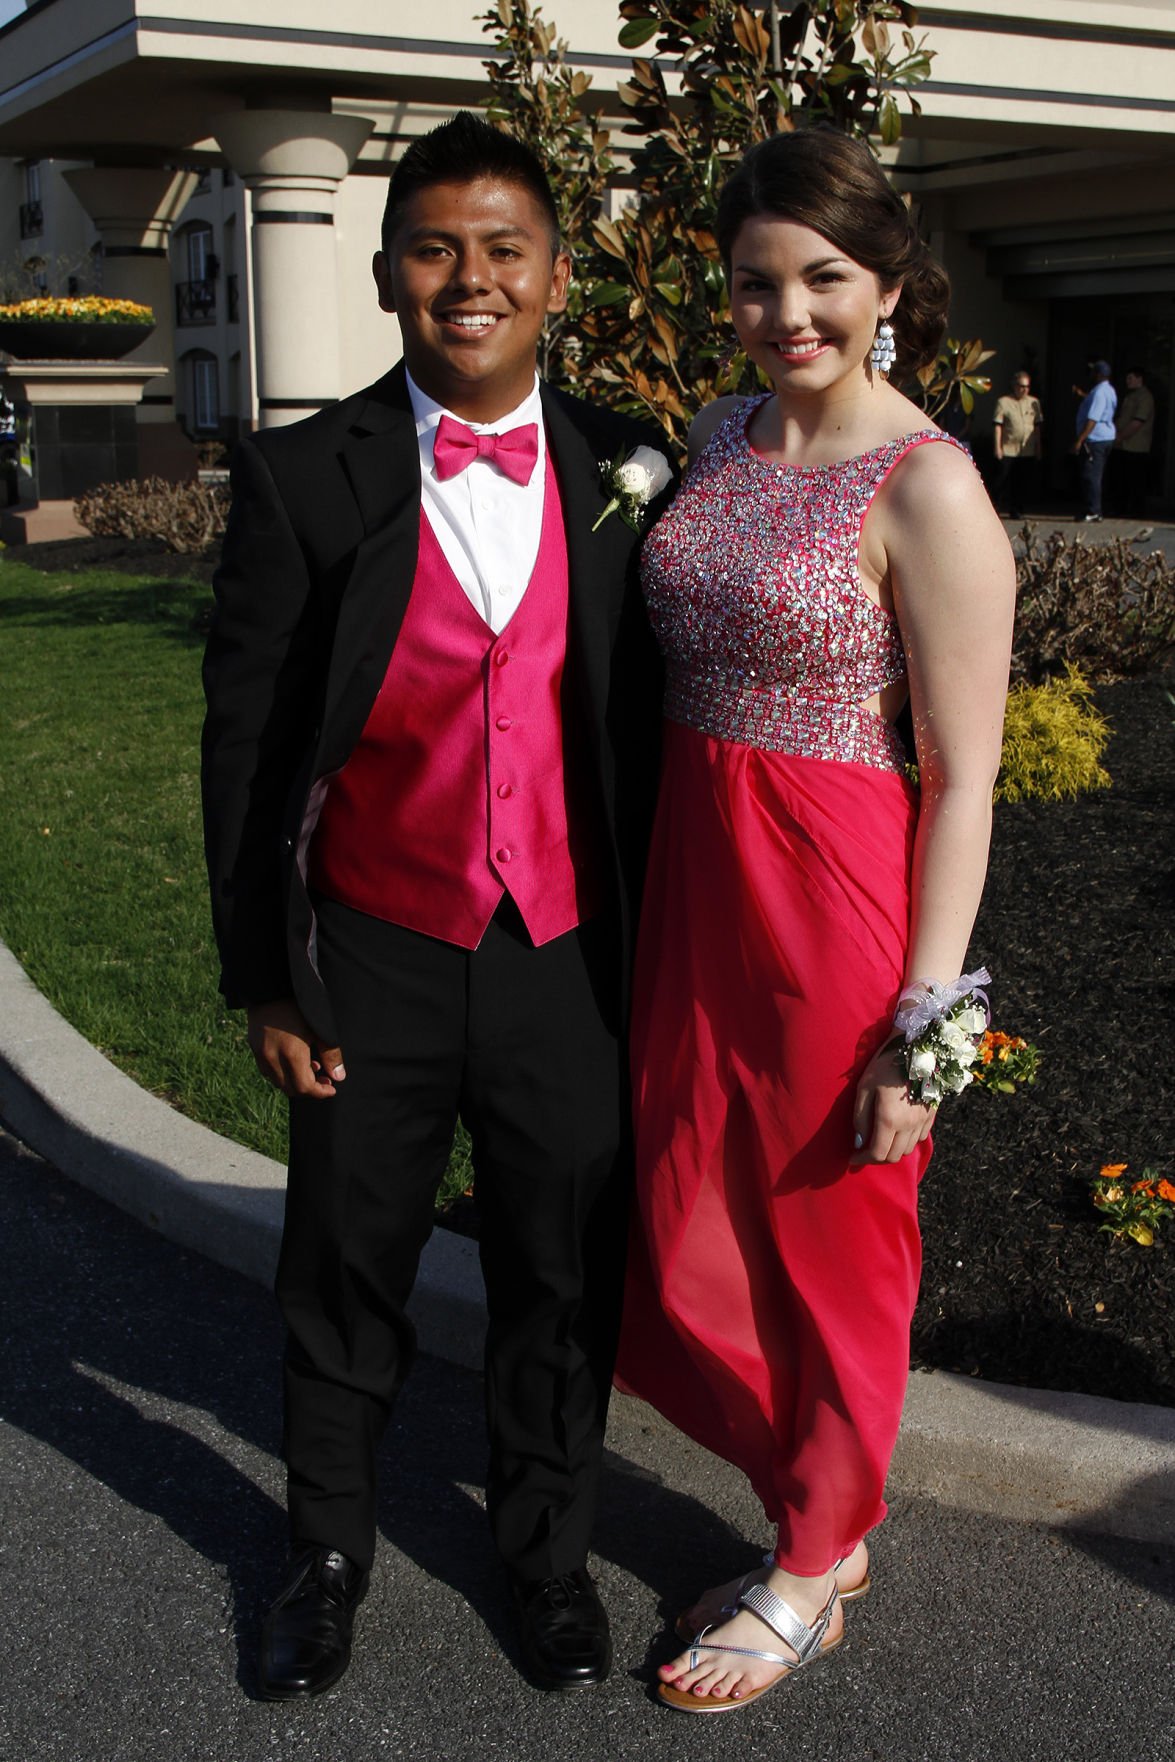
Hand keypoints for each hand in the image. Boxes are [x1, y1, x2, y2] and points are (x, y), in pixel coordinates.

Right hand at [246, 997, 345, 1098]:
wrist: (271, 988)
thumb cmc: (300, 1006)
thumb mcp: (319, 1028)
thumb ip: (330, 1055)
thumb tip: (338, 1077)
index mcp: (291, 1054)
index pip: (304, 1087)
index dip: (320, 1092)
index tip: (332, 1088)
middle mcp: (273, 1058)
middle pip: (291, 1089)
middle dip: (309, 1089)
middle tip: (324, 1079)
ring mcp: (261, 1055)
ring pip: (279, 1082)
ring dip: (295, 1081)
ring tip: (311, 1067)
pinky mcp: (254, 1049)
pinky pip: (268, 1071)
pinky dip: (282, 1073)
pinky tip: (292, 1061)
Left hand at [850, 1038, 935, 1165]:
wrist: (915, 1047)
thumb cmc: (884, 1065)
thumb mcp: (864, 1088)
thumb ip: (860, 1118)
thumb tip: (859, 1142)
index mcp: (889, 1119)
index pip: (877, 1153)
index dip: (862, 1160)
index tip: (852, 1157)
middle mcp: (909, 1125)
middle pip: (894, 1156)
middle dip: (877, 1158)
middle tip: (864, 1151)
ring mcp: (923, 1120)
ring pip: (908, 1149)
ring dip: (893, 1150)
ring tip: (880, 1140)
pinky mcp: (931, 1113)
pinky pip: (920, 1138)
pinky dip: (908, 1141)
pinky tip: (898, 1130)